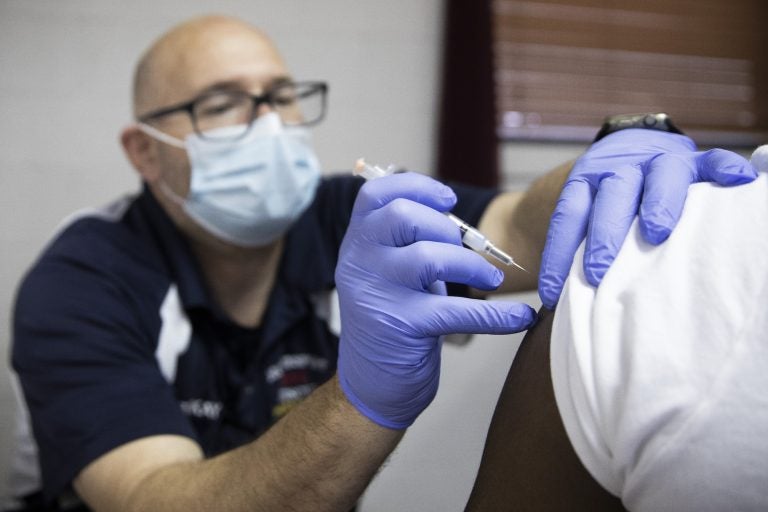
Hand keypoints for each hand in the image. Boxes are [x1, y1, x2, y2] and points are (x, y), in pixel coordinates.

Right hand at [336, 172, 535, 428]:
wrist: (372, 387)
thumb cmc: (392, 322)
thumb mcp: (388, 273)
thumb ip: (409, 242)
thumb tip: (459, 221)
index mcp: (357, 244)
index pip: (375, 194)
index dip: (416, 186)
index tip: (448, 200)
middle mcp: (360, 264)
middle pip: (402, 217)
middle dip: (447, 228)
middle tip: (468, 250)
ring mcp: (378, 295)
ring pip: (429, 257)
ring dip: (472, 265)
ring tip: (492, 280)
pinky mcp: (402, 327)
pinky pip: (459, 311)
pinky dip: (498, 315)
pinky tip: (520, 318)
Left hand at [538, 129, 756, 308]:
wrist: (629, 148)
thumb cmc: (607, 202)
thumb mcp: (586, 216)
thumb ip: (579, 248)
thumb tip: (563, 304)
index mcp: (587, 181)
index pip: (568, 216)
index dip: (558, 254)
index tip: (553, 294)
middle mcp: (621, 167)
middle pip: (611, 195)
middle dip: (603, 234)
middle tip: (598, 271)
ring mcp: (658, 161)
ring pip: (660, 174)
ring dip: (658, 202)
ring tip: (658, 231)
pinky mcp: (694, 160)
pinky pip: (711, 160)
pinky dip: (722, 169)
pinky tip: (735, 181)